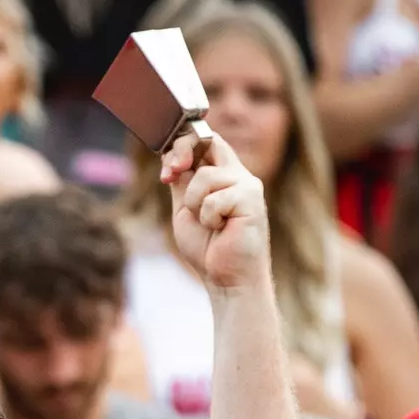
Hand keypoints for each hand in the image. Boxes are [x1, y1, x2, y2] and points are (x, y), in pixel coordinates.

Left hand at [162, 132, 269, 290]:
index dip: (181, 146)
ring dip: (195, 204)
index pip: (205, 142)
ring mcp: (247, 185)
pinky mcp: (252, 199)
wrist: (226, 278)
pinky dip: (208, 218)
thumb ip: (182, 183)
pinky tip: (222, 229)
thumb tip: (173, 158)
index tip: (167, 171)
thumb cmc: (207, 248)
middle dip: (183, 151)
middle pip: (210, 140)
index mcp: (222, 176)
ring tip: (210, 224)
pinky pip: (215, 199)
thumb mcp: (185, 209)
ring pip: (205, 176)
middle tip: (171, 174)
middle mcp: (237, 175)